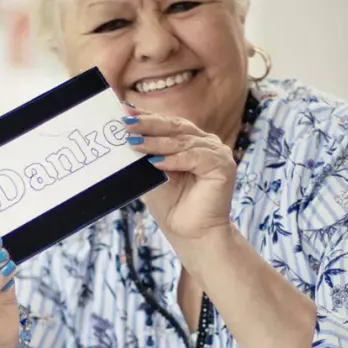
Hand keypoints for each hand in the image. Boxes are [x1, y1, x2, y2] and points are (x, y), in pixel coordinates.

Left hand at [123, 109, 236, 246]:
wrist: (191, 234)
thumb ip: (144, 153)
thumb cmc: (172, 205)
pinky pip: (195, 157)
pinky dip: (174, 159)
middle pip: (175, 127)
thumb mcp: (152, 173)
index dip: (146, 116)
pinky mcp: (224, 165)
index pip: (168, 123)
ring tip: (134, 143)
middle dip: (148, 124)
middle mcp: (207, 142)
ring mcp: (217, 152)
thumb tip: (123, 134)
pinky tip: (156, 162)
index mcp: (192, 140)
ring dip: (156, 143)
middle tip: (126, 123)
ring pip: (182, 142)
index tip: (124, 112)